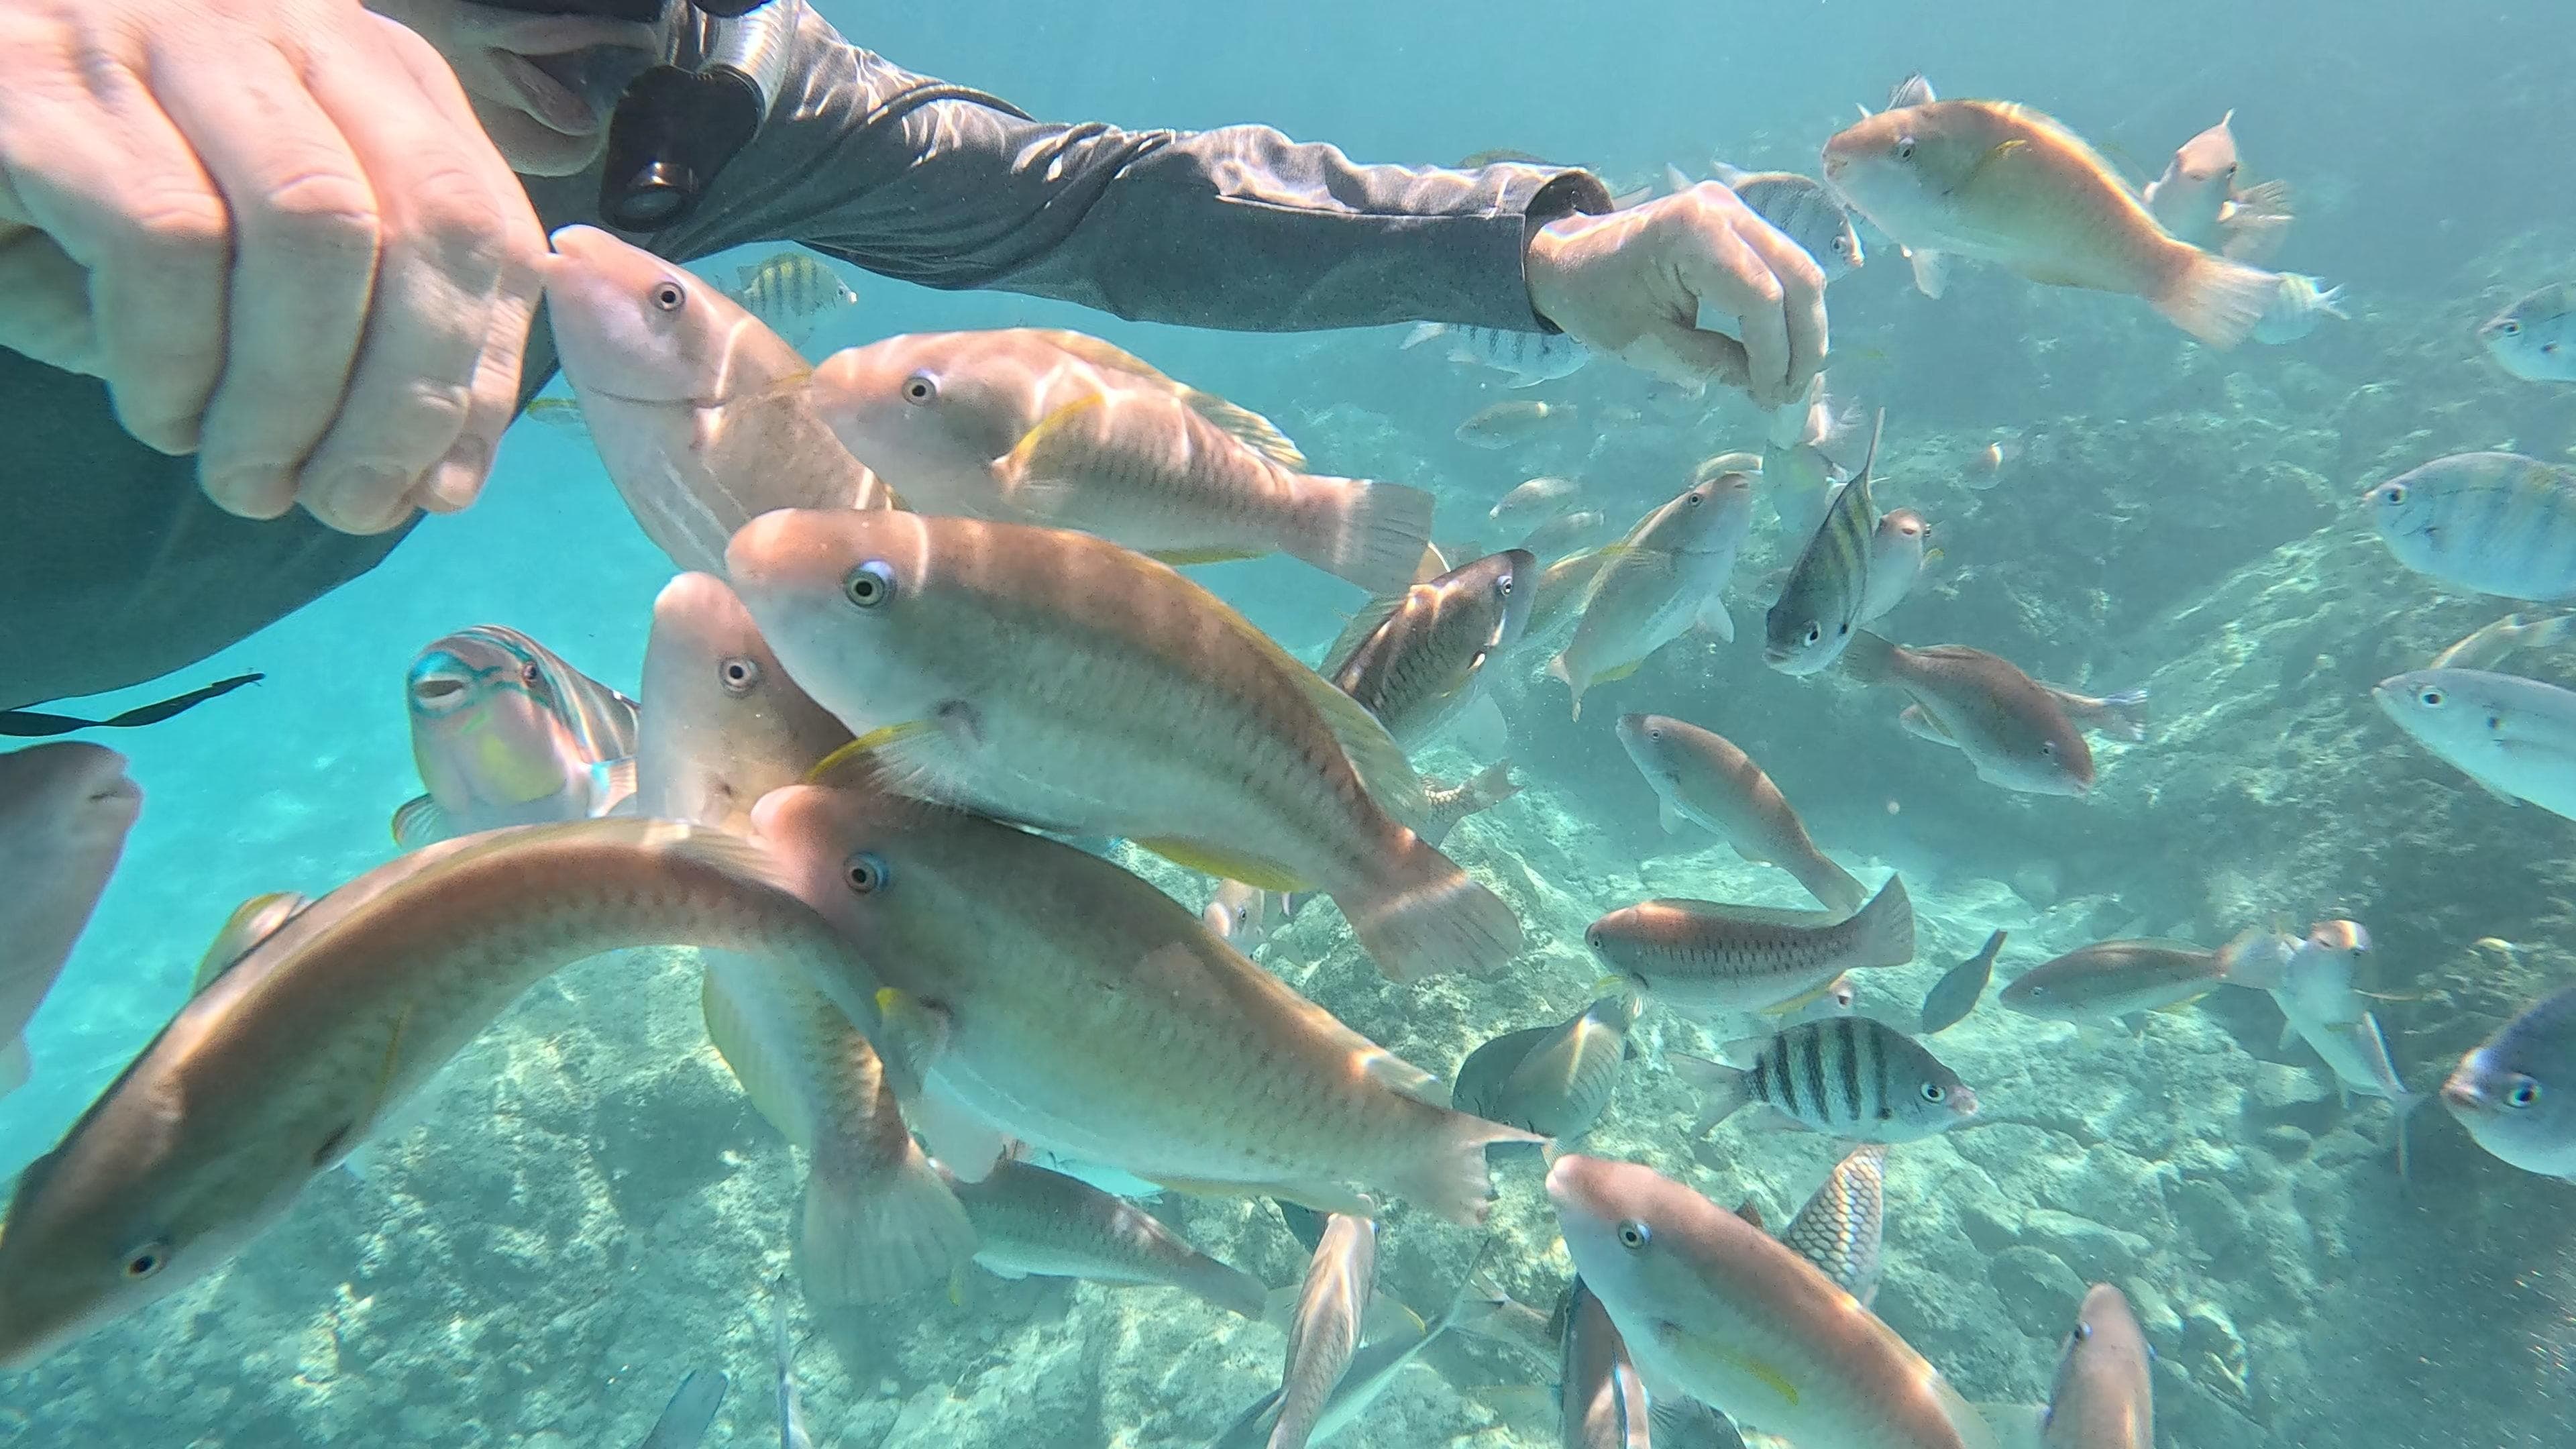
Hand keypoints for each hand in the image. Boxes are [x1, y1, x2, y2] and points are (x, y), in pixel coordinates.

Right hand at [0, 0, 549, 532]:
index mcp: (366, 71)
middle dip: (410, 394)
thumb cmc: (99, 230)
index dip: (484, 368)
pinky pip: (165, 240)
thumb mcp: (263, 283)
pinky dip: (177, 363)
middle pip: (424, 216)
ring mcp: (162, 35)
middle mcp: (283, 26)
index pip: (487, 216)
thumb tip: (442, 476)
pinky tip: (160, 414)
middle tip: (353, 503)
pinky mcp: (42, 85)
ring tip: (249, 478)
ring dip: (292, 396)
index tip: (445, 486)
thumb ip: (370, 347)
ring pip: (312, 227)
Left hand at [1526, 182, 1828, 408]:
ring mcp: (1736, 208)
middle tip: (1793, 395)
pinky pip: (1783, 266)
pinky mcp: (1740, 221)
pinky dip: (1790, 310)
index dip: (1775, 354)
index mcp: (1692, 232)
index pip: (1761, 297)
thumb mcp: (1648, 345)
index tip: (1771, 399)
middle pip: (1798, 276)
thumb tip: (1770, 390)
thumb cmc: (1596, 302)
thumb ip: (1712, 364)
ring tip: (1790, 380)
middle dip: (1805, 343)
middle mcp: (1725, 209)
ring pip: (1801, 270)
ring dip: (1804, 328)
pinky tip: (1781, 351)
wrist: (1571, 260)